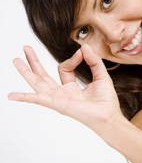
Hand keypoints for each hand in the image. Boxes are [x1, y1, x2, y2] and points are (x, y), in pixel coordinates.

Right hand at [8, 44, 124, 133]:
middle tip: (25, 48)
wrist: (109, 115)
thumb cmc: (106, 100)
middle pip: (43, 75)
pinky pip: (37, 99)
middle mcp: (61, 93)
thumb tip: (84, 47)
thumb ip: (93, 60)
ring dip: (26, 71)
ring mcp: (57, 98)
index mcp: (70, 87)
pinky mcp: (56, 104)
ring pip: (37, 83)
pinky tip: (11, 95)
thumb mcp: (100, 75)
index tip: (82, 53)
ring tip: (15, 60)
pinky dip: (24, 97)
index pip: (64, 67)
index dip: (73, 58)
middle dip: (34, 62)